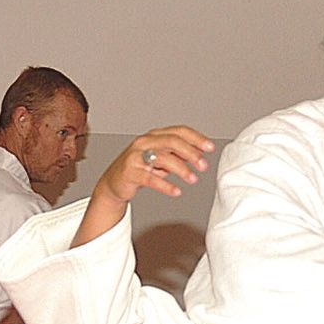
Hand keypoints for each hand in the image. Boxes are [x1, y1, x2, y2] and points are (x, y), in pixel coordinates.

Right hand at [97, 127, 214, 203]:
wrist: (114, 183)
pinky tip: (176, 191)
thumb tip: (199, 154)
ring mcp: (136, 156)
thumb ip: (178, 155)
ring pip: (162, 158)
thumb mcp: (161, 160)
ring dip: (181, 169)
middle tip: (203, 165)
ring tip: (193, 179)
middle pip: (172, 142)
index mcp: (154, 136)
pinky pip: (150, 179)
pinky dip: (165, 185)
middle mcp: (144, 142)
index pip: (178, 131)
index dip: (196, 138)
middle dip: (191, 153)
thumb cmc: (139, 169)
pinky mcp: (130, 172)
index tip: (210, 148)